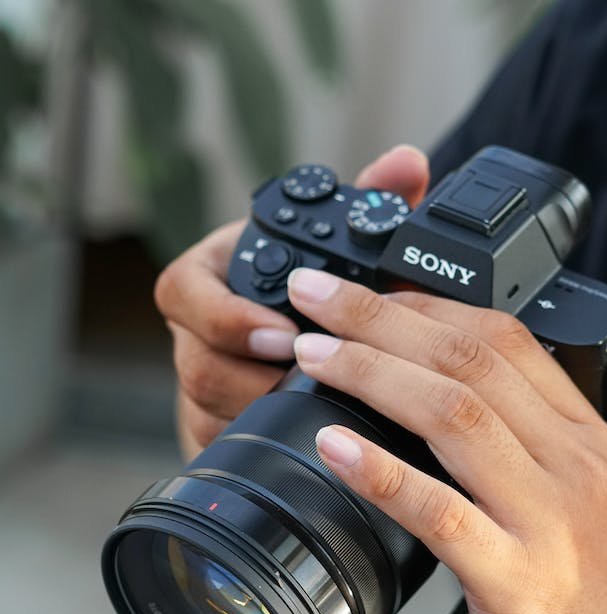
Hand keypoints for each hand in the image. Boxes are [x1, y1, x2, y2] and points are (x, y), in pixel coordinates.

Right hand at [154, 145, 430, 459]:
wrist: (308, 346)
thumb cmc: (323, 290)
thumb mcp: (347, 246)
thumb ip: (373, 203)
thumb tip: (407, 163)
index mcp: (216, 277)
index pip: (182, 291)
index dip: (225, 316)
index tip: (283, 332)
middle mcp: (200, 332)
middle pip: (195, 362)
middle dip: (252, 376)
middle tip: (307, 378)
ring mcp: (203, 384)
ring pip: (206, 408)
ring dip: (261, 409)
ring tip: (315, 406)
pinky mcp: (211, 428)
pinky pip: (218, 441)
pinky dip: (261, 439)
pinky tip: (303, 436)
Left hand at [286, 268, 606, 613]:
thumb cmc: (585, 607)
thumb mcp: (565, 507)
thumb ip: (510, 453)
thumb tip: (422, 407)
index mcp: (580, 440)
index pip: (503, 337)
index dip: (422, 304)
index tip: (360, 291)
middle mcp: (571, 467)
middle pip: (468, 360)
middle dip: (379, 317)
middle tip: (312, 298)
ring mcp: (550, 524)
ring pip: (455, 416)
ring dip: (372, 374)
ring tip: (310, 356)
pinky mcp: (520, 587)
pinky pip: (443, 514)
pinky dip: (383, 474)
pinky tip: (334, 447)